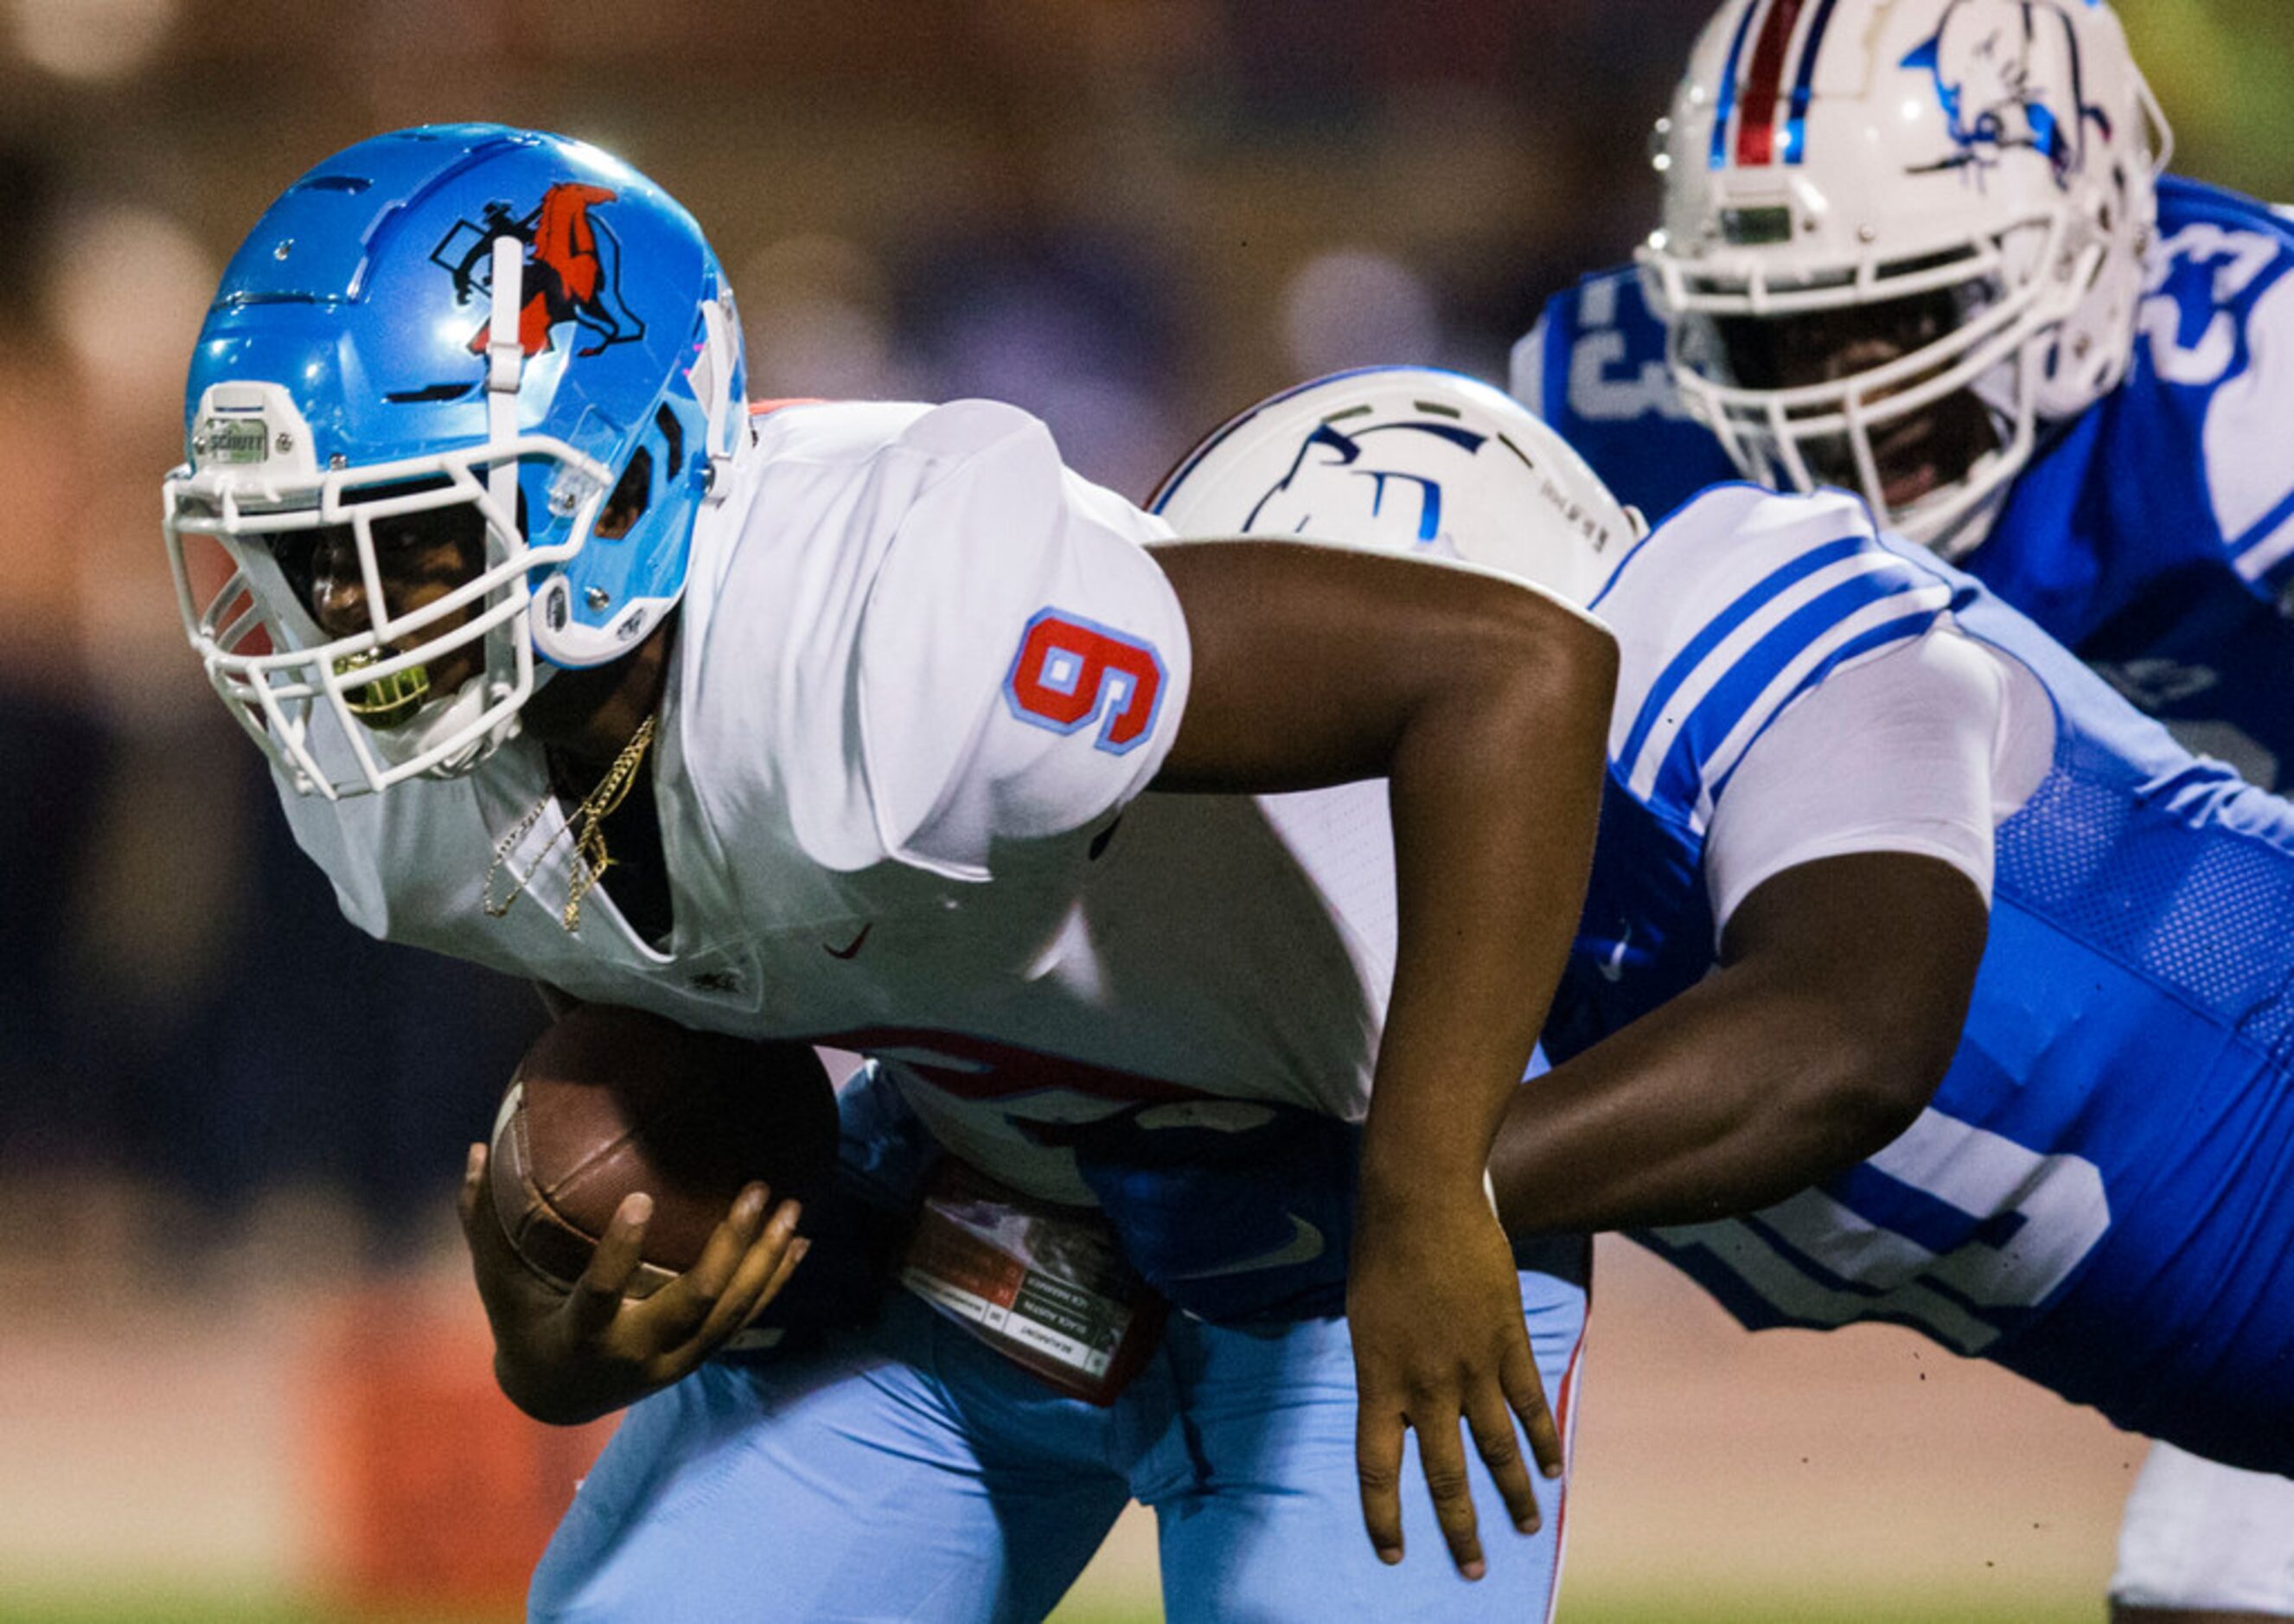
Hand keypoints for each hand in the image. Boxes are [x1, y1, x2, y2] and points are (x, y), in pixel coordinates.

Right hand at [456, 1141, 809, 1424]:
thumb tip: (473, 1151)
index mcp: (581, 1335)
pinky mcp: (698, 1358)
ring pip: (732, 1313)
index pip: (602, 1295)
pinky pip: (745, 1319)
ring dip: (765, 1261)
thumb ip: (484, 1221)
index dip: (620, 1253)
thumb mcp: (496, 1282)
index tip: (642, 1199)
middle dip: (730, 1251)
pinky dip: (774, 1281)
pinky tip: (800, 1242)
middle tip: (755, 1192)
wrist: (558, 1397)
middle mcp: (635, 1355)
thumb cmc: (523, 1322)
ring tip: (790, 1207)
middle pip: (694, 1305)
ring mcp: (673, 1361)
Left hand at [1348, 1187, 1560, 1577]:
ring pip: (1496, 1446)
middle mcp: (1425, 1386)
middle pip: (1444, 1473)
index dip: (1385, 1515)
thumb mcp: (1362, 1318)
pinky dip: (1543, 1438)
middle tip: (1472, 1568)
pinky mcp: (1507, 1342)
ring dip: (1513, 1491)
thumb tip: (1394, 1396)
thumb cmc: (1379, 1250)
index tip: (1393, 1554)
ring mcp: (1471, 1366)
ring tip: (1526, 1528)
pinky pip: (1529, 1402)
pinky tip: (1553, 1468)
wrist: (1420, 1202)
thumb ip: (1381, 1366)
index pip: (1377, 1467)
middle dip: (1459, 1526)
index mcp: (1378, 1380)